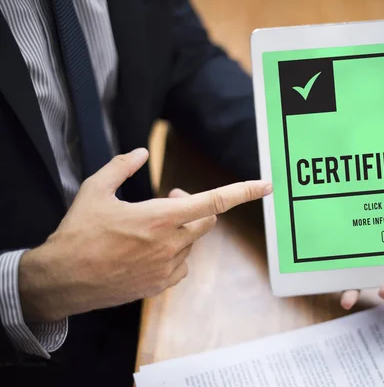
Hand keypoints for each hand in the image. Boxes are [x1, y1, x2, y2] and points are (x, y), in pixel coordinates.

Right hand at [18, 148, 271, 322]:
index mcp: (160, 217)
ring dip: (181, 232)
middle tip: (171, 201)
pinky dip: (174, 254)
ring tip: (150, 229)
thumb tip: (143, 152)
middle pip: (207, 221)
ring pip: (192, 243)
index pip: (214, 201)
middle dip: (196, 208)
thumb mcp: (95, 190)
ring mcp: (167, 268)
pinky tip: (149, 251)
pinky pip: (181, 265)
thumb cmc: (77, 233)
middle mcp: (171, 243)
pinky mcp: (160, 286)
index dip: (243, 191)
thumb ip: (122, 166)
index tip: (266, 185)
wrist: (62, 280)